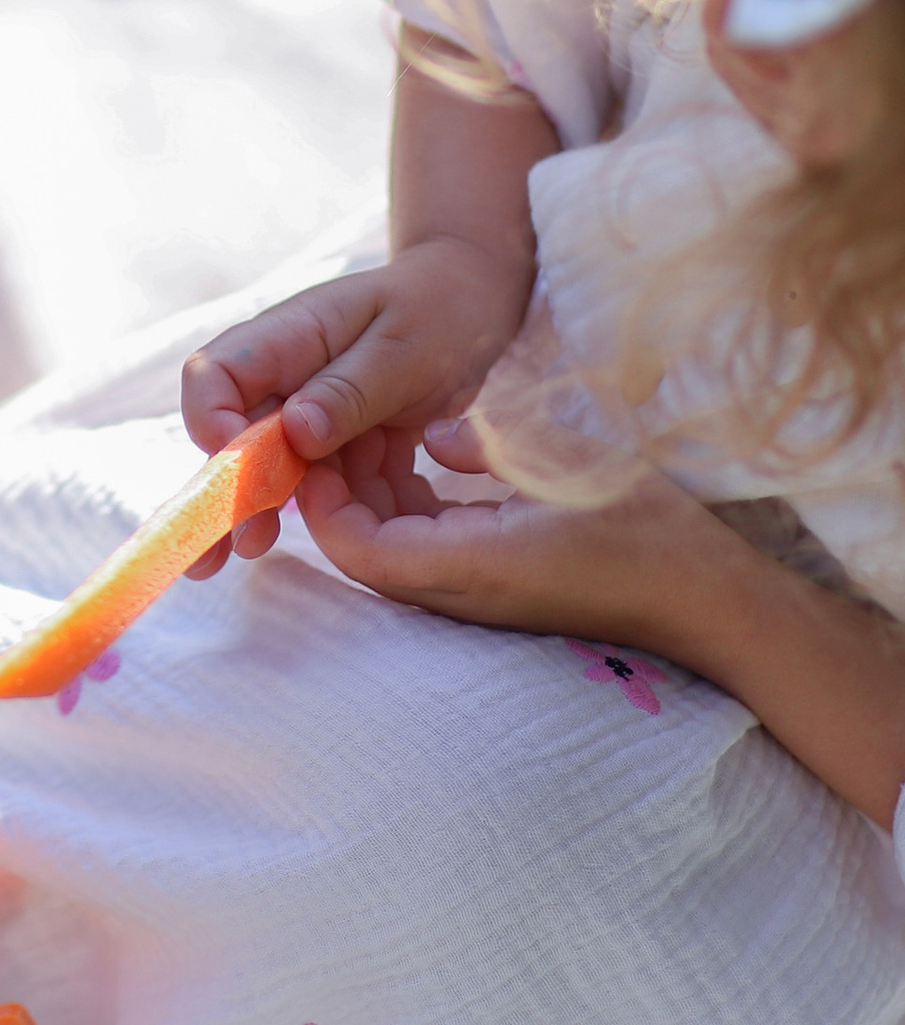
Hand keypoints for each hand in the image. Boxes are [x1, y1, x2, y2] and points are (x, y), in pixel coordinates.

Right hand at [180, 236, 532, 576]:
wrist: (478, 295)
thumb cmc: (443, 305)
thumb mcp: (405, 345)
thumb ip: (350, 389)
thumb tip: (293, 434)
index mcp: (289, 337)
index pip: (214, 376)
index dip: (213, 424)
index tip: (242, 472)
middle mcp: (284, 375)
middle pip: (229, 434)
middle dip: (222, 493)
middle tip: (218, 555)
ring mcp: (308, 407)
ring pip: (269, 465)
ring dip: (261, 510)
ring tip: (250, 554)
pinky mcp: (336, 435)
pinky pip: (320, 478)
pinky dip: (324, 508)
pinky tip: (339, 539)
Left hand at [294, 416, 733, 652]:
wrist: (707, 600)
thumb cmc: (647, 530)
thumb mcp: (569, 464)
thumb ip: (491, 444)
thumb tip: (436, 432)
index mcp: (466, 566)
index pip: (355, 547)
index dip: (323, 498)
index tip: (317, 442)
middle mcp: (457, 590)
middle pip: (360, 549)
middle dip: (337, 489)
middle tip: (335, 425)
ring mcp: (472, 593)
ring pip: (388, 548)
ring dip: (370, 495)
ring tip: (369, 428)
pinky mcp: (491, 585)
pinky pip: (423, 548)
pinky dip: (405, 506)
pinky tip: (412, 457)